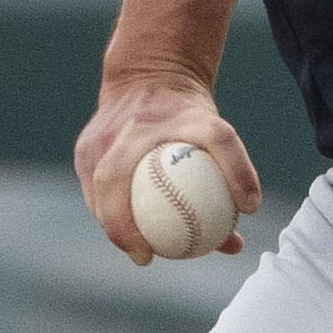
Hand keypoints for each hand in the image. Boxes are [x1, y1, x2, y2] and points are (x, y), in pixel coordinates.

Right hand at [75, 64, 261, 264]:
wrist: (150, 75)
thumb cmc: (190, 111)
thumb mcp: (218, 130)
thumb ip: (236, 166)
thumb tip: (249, 210)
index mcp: (132, 137)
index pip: (124, 187)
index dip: (126, 227)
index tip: (148, 254)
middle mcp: (106, 141)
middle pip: (104, 196)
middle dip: (118, 231)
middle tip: (144, 257)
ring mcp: (90, 146)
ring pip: (96, 196)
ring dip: (114, 223)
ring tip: (139, 249)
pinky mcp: (83, 149)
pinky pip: (96, 187)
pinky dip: (112, 207)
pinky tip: (135, 226)